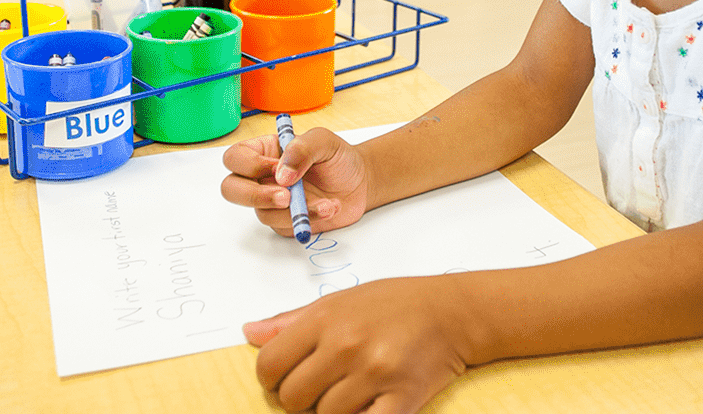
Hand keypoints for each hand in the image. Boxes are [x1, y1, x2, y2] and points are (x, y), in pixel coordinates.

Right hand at [220, 127, 371, 237]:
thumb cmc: (338, 158)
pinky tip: (329, 208)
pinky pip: (284, 227)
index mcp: (264, 151)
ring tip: (326, 202)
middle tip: (285, 196)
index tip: (276, 167)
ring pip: (261, 213)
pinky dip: (307, 220)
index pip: (236, 158)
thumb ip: (302, 149)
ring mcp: (271, 201)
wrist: (360, 184)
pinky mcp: (285, 222)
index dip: (249, 165)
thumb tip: (281, 174)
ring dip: (295, 210)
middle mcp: (262, 177)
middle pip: (231, 189)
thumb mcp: (324, 141)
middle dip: (255, 196)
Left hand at [245, 276, 476, 413]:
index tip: (286, 378)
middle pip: (292, 398)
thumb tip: (249, 332)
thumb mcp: (340, 299)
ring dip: (332, 412)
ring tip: (350, 392)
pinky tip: (365, 407)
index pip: (269, 364)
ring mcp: (374, 373)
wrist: (452, 311)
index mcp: (326, 318)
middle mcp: (346, 344)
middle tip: (321, 388)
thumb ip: (292, 320)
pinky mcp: (402, 398)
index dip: (272, 378)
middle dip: (300, 400)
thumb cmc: (395, 303)